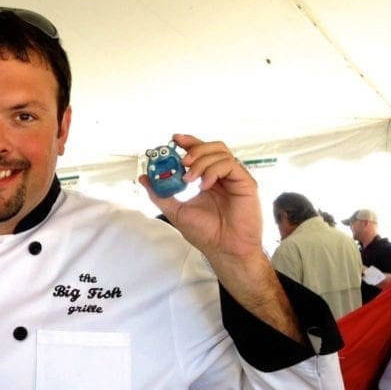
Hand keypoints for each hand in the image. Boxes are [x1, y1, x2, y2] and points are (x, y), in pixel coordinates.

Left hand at [139, 134, 262, 263]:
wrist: (224, 250)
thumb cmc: (205, 233)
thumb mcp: (176, 211)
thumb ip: (160, 194)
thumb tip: (144, 178)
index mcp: (208, 179)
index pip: (200, 153)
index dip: (188, 142)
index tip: (174, 139)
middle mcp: (222, 176)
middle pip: (212, 147)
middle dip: (194, 148)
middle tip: (182, 161)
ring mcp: (235, 178)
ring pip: (221, 152)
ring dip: (201, 161)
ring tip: (190, 179)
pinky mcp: (246, 183)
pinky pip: (230, 164)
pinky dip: (213, 170)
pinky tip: (205, 185)